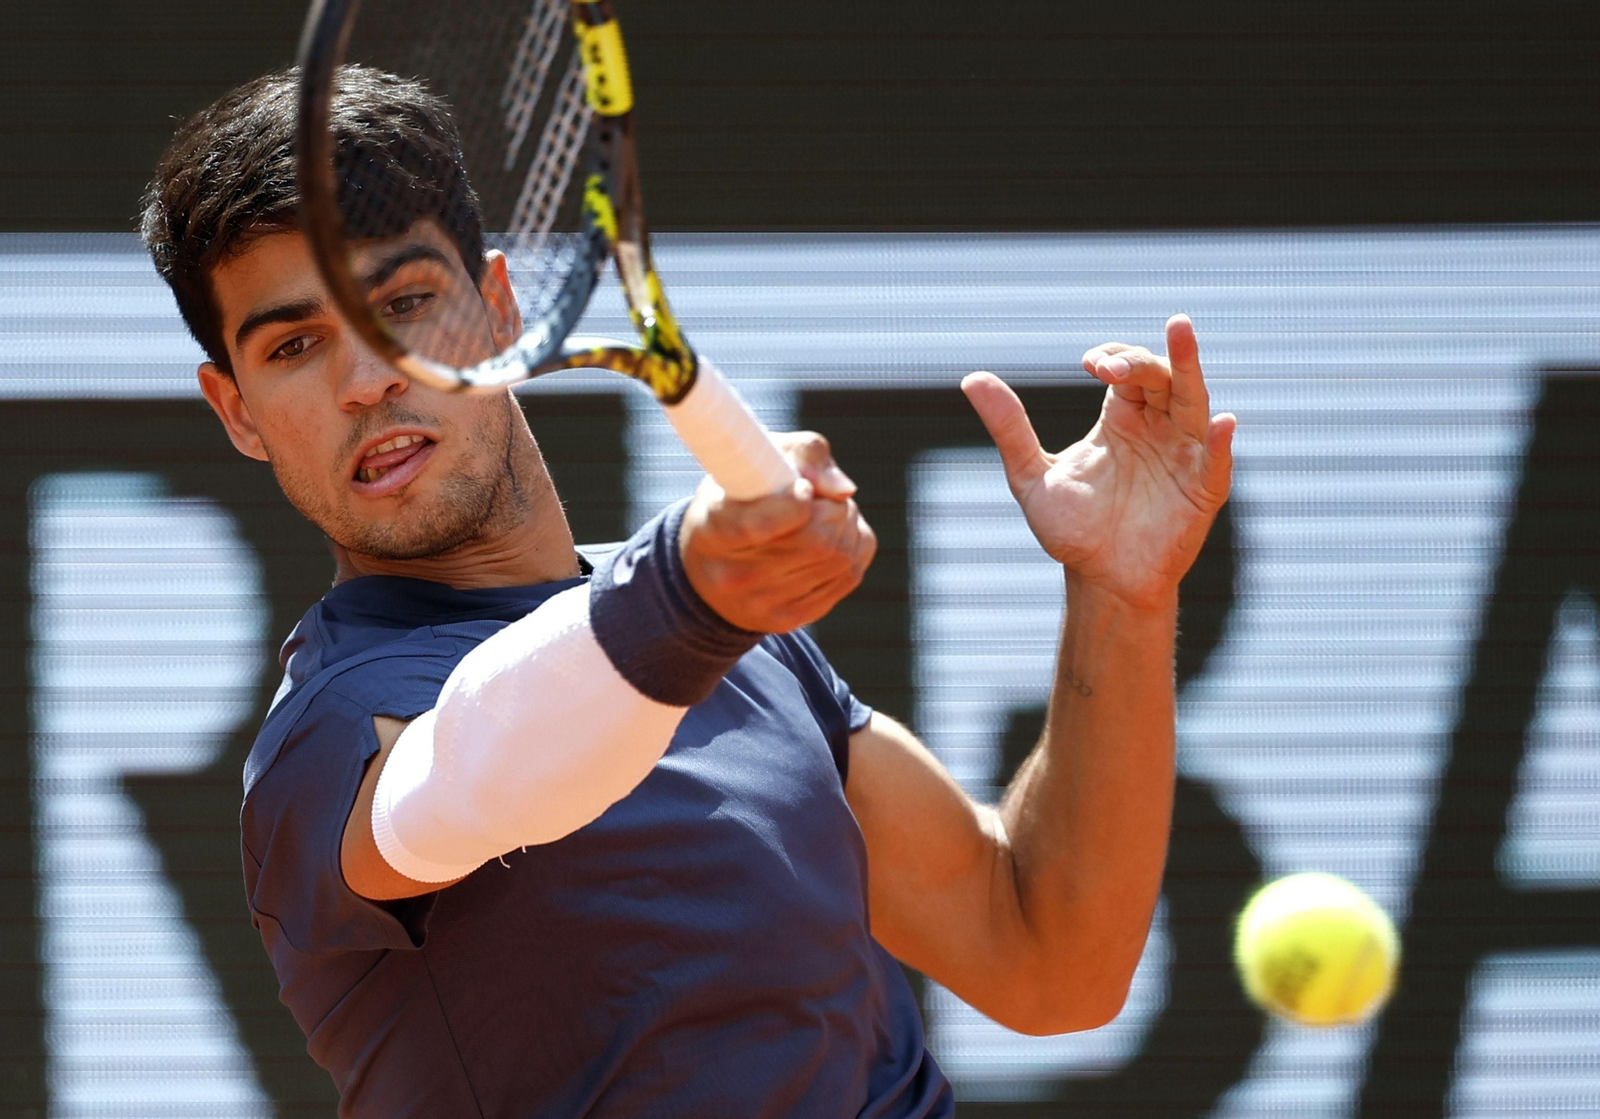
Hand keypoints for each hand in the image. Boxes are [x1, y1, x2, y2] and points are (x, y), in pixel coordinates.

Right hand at [679, 431, 876, 631]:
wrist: (710, 567)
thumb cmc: (737, 498)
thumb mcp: (752, 460)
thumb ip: (802, 454)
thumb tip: (844, 491)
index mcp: (713, 529)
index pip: (763, 525)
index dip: (798, 502)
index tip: (803, 488)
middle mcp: (734, 575)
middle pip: (817, 540)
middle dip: (835, 508)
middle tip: (822, 496)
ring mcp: (762, 603)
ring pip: (841, 557)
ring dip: (847, 525)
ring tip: (826, 513)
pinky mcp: (789, 618)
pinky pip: (850, 575)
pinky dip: (854, 547)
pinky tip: (834, 536)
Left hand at [962, 314, 1234, 609]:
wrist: (1099, 580)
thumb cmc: (1071, 530)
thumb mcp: (1031, 476)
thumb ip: (1009, 428)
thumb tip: (972, 379)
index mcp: (1122, 420)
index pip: (1128, 371)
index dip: (1114, 357)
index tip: (1089, 364)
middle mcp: (1158, 429)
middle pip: (1162, 376)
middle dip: (1140, 362)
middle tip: (1109, 366)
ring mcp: (1184, 457)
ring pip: (1194, 402)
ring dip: (1189, 367)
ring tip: (1181, 331)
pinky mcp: (1202, 492)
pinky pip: (1216, 462)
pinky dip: (1221, 442)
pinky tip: (1222, 422)